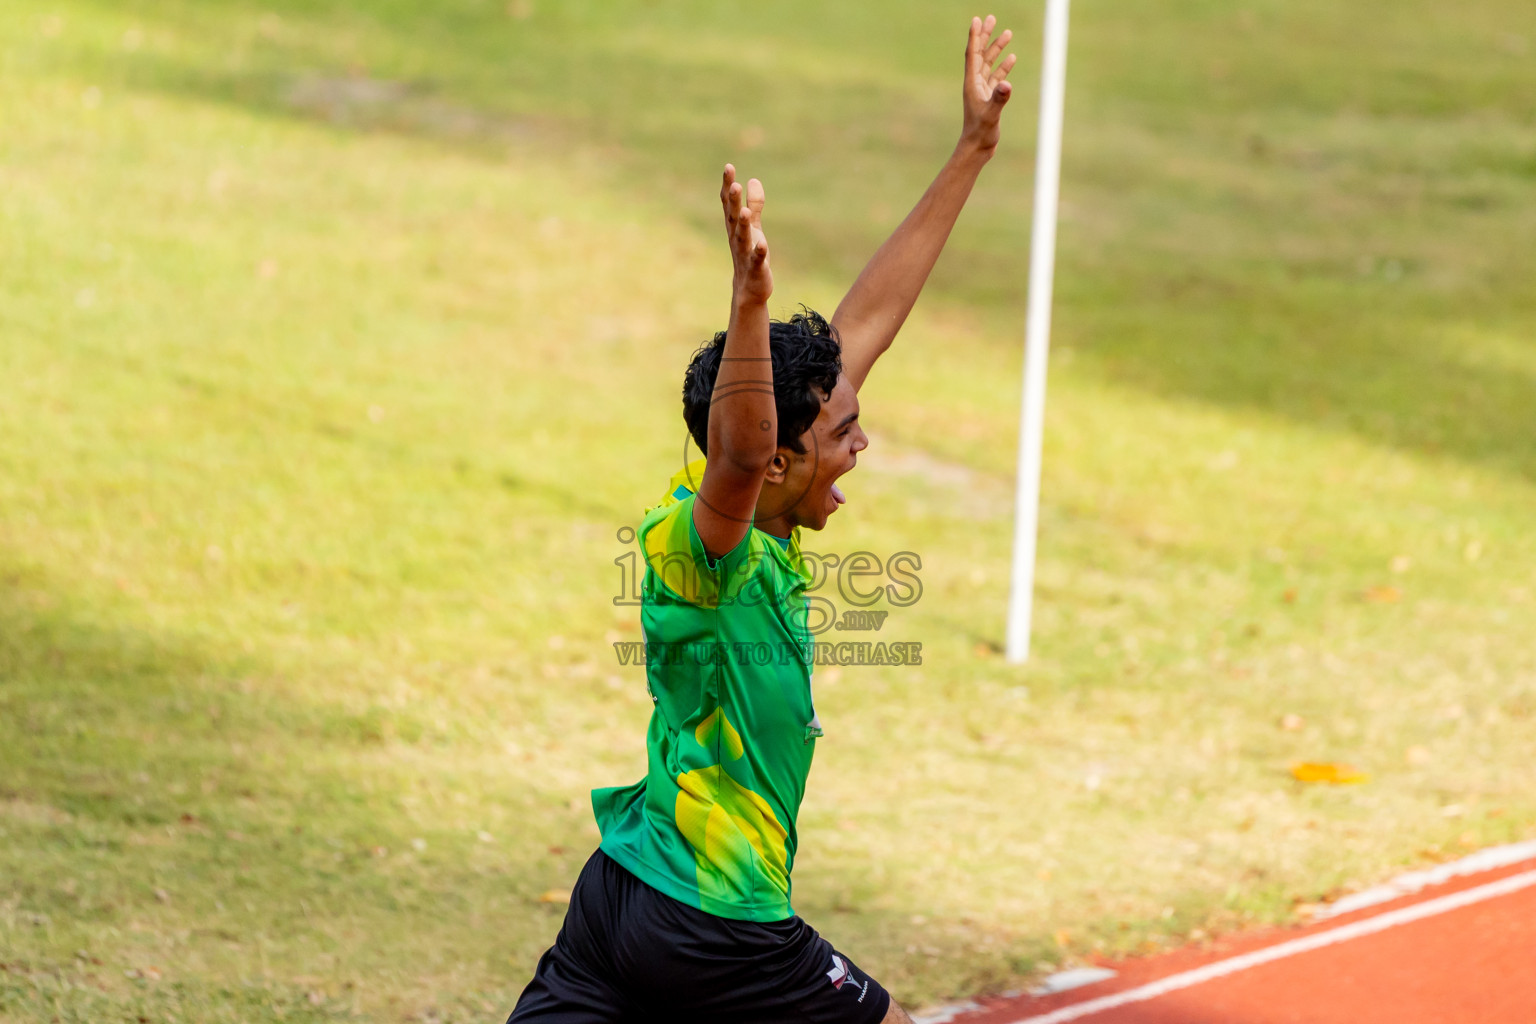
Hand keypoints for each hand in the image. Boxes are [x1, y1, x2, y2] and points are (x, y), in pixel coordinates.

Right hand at [720, 164, 771, 304]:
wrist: (749, 289)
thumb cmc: (749, 255)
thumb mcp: (753, 227)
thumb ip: (754, 205)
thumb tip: (753, 180)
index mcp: (735, 227)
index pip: (729, 204)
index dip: (728, 186)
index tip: (728, 166)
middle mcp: (736, 238)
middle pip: (733, 218)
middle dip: (733, 202)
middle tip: (734, 184)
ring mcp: (745, 254)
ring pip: (743, 237)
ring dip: (743, 225)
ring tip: (745, 211)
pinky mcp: (756, 268)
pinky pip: (757, 259)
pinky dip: (759, 252)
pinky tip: (762, 244)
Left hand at [960, 14, 1016, 155]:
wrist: (977, 148)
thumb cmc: (981, 133)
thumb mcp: (991, 114)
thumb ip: (999, 99)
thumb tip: (1007, 85)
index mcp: (972, 84)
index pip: (972, 55)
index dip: (975, 37)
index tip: (977, 20)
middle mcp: (975, 84)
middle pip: (980, 54)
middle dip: (986, 36)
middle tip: (991, 18)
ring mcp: (982, 90)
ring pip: (989, 63)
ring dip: (997, 48)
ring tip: (1007, 33)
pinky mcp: (990, 97)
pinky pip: (996, 76)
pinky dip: (1003, 66)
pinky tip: (1011, 57)